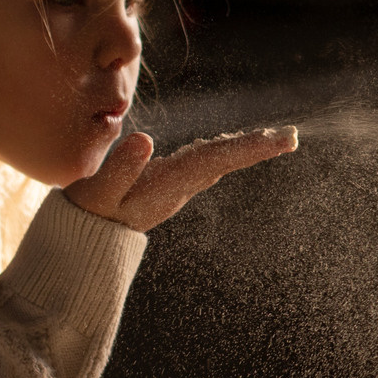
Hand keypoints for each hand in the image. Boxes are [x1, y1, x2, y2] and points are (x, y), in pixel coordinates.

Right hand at [66, 126, 296, 230]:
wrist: (85, 241)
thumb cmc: (90, 214)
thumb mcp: (98, 194)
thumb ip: (119, 169)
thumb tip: (144, 139)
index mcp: (169, 184)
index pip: (216, 160)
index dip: (250, 147)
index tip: (283, 140)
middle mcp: (180, 186)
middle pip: (224, 161)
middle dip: (258, 147)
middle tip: (292, 136)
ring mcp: (176, 187)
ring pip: (217, 162)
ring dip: (245, 149)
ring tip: (274, 138)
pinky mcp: (168, 185)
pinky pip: (203, 164)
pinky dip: (222, 152)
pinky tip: (231, 144)